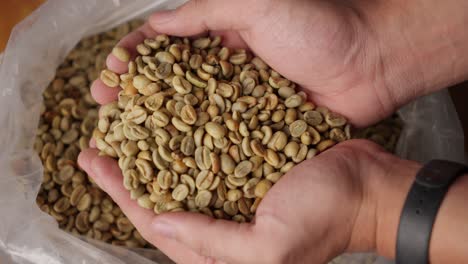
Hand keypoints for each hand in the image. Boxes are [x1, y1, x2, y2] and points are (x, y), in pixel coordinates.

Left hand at [79, 140, 410, 262]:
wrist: (366, 189)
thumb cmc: (325, 220)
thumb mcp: (267, 247)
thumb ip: (211, 241)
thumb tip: (160, 224)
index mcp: (221, 255)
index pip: (157, 226)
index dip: (122, 197)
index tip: (96, 167)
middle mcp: (220, 229)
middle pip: (160, 202)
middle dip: (125, 177)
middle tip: (96, 150)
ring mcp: (232, 199)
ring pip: (178, 180)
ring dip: (148, 159)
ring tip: (120, 138)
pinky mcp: (246, 173)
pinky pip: (204, 161)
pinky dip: (181, 147)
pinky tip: (166, 130)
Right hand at [91, 0, 467, 127]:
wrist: (371, 64)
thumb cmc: (319, 28)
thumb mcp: (257, 4)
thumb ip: (206, 13)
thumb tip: (156, 25)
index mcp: (223, 38)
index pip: (167, 47)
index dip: (135, 59)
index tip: (110, 73)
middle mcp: (227, 72)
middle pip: (171, 84)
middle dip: (135, 96)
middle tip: (103, 109)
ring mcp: (241, 104)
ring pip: (191, 115)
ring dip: (157, 127)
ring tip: (125, 139)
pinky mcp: (259, 130)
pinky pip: (223, 139)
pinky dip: (197, 149)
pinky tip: (171, 162)